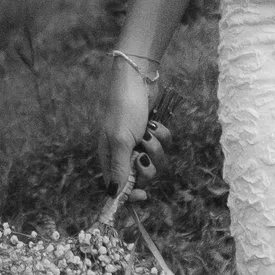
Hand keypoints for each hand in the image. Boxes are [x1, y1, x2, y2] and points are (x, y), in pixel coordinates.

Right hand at [99, 51, 159, 199]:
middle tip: (143, 153)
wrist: (138, 80)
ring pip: (156, 162)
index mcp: (109, 157)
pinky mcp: (153, 133)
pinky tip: (155, 123)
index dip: (130, 194)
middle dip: (148, 166)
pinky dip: (163, 136)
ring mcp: (139, 143)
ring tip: (148, 132)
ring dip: (156, 148)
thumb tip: (113, 194)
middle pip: (142, 177)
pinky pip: (165, 146)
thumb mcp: (121, 141)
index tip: (143, 195)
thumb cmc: (124, 109)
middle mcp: (124, 153)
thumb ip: (119, 169)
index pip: (118, 186)